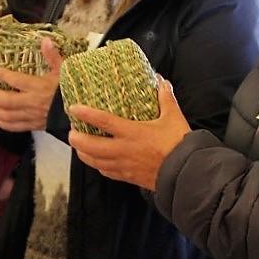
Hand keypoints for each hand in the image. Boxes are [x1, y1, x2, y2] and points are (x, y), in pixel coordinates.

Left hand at [0, 38, 62, 131]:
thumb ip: (53, 56)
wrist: (81, 113)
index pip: (18, 82)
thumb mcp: (64, 70)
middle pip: (7, 101)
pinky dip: (2, 124)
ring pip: (7, 116)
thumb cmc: (71, 90)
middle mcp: (33, 103)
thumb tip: (46, 40)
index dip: (5, 76)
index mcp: (40, 88)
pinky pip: (14, 127)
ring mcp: (32, 117)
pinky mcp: (33, 126)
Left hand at [67, 78, 188, 190]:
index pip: (103, 122)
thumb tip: (160, 80)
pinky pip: (107, 172)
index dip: (86, 114)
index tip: (74, 108)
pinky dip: (98, 166)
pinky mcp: (128, 177)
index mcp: (132, 132)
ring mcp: (124, 165)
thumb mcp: (173, 116)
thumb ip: (165, 97)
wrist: (187, 173)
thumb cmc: (179, 144)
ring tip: (78, 147)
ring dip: (83, 154)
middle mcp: (123, 150)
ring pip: (95, 162)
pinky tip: (97, 162)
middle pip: (91, 146)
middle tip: (71, 132)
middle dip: (76, 139)